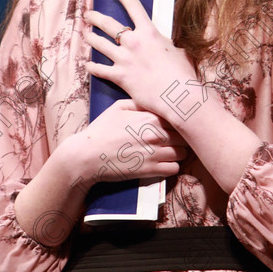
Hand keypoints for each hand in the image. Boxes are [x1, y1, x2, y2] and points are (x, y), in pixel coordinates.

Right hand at [71, 99, 187, 191]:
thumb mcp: (118, 108)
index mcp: (150, 118)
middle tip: (176, 139)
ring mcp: (155, 153)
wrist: (88, 155)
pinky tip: (165, 163)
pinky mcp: (151, 170)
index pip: (179, 118)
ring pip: (183, 153)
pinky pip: (174, 169)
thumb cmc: (101, 130)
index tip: (176, 124)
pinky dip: (172, 166)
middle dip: (181, 137)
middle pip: (184, 136)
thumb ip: (139, 103)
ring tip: (171, 151)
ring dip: (179, 152)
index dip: (179, 121)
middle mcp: (156, 135)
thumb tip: (154, 101)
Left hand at [84, 0, 196, 118]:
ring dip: (91, 38)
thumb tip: (162, 44)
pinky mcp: (120, 77)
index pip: (133, 5)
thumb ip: (163, 43)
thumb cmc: (182, 73)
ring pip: (99, 44)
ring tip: (86, 34)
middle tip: (88, 15)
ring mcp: (124, 59)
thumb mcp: (176, 49)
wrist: (178, 94)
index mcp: (149, 32)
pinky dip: (92, 67)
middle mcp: (133, 42)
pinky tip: (88, 65)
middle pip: (108, 24)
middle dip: (95, 17)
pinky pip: (99, 70)